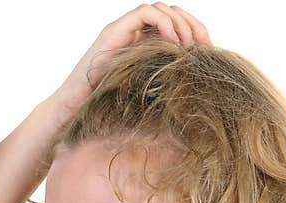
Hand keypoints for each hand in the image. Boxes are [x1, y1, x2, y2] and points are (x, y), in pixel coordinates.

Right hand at [50, 3, 211, 120]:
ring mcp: (123, 29)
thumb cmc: (106, 107)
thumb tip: (195, 80)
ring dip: (181, 24)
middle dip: (194, 26)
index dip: (196, 33)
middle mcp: (133, 32)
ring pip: (162, 8)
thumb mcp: (146, 92)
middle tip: (205, 47)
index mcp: (143, 44)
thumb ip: (164, 79)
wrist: (76, 109)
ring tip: (188, 47)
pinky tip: (174, 45)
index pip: (176, 25)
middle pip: (173, 13)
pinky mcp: (114, 30)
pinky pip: (146, 13)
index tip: (209, 52)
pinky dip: (164, 24)